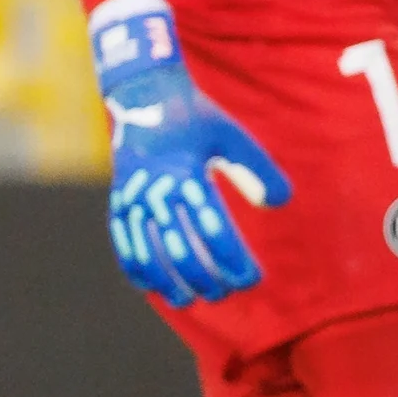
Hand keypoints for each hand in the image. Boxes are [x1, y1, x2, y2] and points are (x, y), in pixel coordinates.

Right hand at [94, 0, 291, 306]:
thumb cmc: (197, 118)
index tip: (252, 279)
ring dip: (168, 280)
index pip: (212, 229)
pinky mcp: (118, 200)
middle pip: (179, 247)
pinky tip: (152, 288)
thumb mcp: (233, 136)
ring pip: (146, 251)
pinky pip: (122, 241)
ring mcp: (130, 197)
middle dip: (204, 277)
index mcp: (185, 174)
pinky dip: (136, 267)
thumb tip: (279, 204)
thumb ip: (258, 170)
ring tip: (188, 300)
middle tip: (226, 293)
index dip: (232, 259)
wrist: (144, 96)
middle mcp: (154, 190)